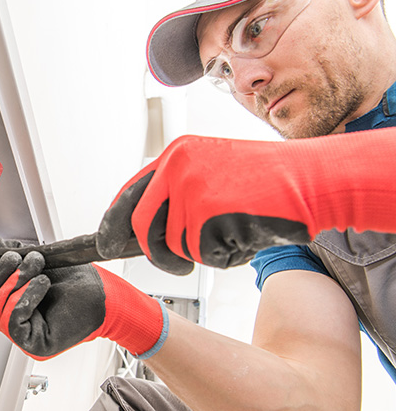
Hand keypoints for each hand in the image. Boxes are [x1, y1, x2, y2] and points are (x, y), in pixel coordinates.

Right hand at [0, 242, 167, 359]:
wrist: (107, 296)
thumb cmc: (81, 283)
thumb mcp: (41, 264)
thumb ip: (15, 259)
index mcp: (16, 306)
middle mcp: (18, 324)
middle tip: (18, 258)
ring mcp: (25, 337)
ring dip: (14, 283)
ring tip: (36, 268)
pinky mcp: (36, 345)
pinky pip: (14, 323)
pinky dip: (24, 298)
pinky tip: (42, 284)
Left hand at [96, 130, 395, 273]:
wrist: (311, 180)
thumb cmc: (268, 181)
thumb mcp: (213, 169)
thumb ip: (178, 190)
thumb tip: (143, 227)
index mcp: (176, 154)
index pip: (129, 193)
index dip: (115, 223)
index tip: (107, 243)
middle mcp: (177, 168)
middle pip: (142, 226)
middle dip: (154, 253)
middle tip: (174, 266)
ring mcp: (192, 190)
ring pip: (176, 245)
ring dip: (203, 252)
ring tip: (235, 230)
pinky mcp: (209, 215)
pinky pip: (203, 255)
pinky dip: (226, 257)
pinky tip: (247, 235)